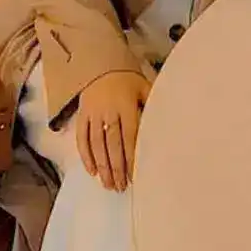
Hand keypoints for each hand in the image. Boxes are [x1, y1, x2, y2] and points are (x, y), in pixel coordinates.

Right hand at [76, 70, 150, 192]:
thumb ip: (153, 104)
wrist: (99, 63)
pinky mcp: (82, 115)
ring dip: (102, 166)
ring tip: (108, 185)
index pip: (129, 136)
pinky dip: (86, 155)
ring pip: (97, 144)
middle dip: (116, 168)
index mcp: (126, 105)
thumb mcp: (143, 87)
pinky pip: (82, 138)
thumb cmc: (126, 79)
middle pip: (112, 144)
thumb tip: (168, 123)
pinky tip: (92, 170)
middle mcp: (108, 110)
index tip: (134, 176)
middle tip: (120, 187)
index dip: (131, 157)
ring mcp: (93, 113)